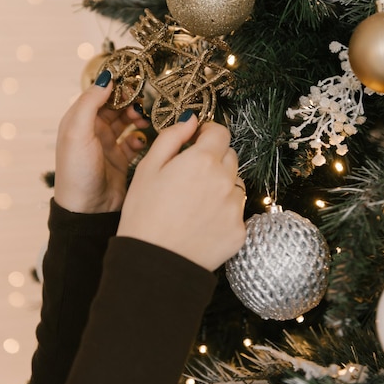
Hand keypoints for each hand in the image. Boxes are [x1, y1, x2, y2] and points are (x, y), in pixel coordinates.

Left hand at [54, 71, 149, 213]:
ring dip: (137, 118)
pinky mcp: (121, 160)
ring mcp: (107, 145)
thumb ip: (91, 103)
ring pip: (126, 122)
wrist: (88, 210)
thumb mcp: (78, 132)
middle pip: (115, 106)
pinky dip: (140, 138)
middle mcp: (92, 131)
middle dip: (130, 101)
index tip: (134, 79)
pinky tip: (140, 141)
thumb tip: (107, 78)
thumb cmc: (77, 171)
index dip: (115, 86)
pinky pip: (134, 142)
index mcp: (78, 121)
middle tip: (144, 100)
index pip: (98, 94)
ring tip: (144, 119)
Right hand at [117, 113, 245, 270]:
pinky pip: (235, 211)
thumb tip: (191, 119)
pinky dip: (222, 211)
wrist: (154, 264)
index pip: (220, 132)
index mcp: (202, 160)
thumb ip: (172, 136)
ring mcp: (235, 207)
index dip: (208, 133)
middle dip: (213, 158)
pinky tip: (201, 221)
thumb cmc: (144, 214)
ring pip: (234, 183)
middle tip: (190, 175)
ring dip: (220, 185)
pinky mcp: (239, 231)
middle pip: (229, 156)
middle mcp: (225, 180)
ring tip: (194, 202)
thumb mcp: (148, 167)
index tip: (197, 141)